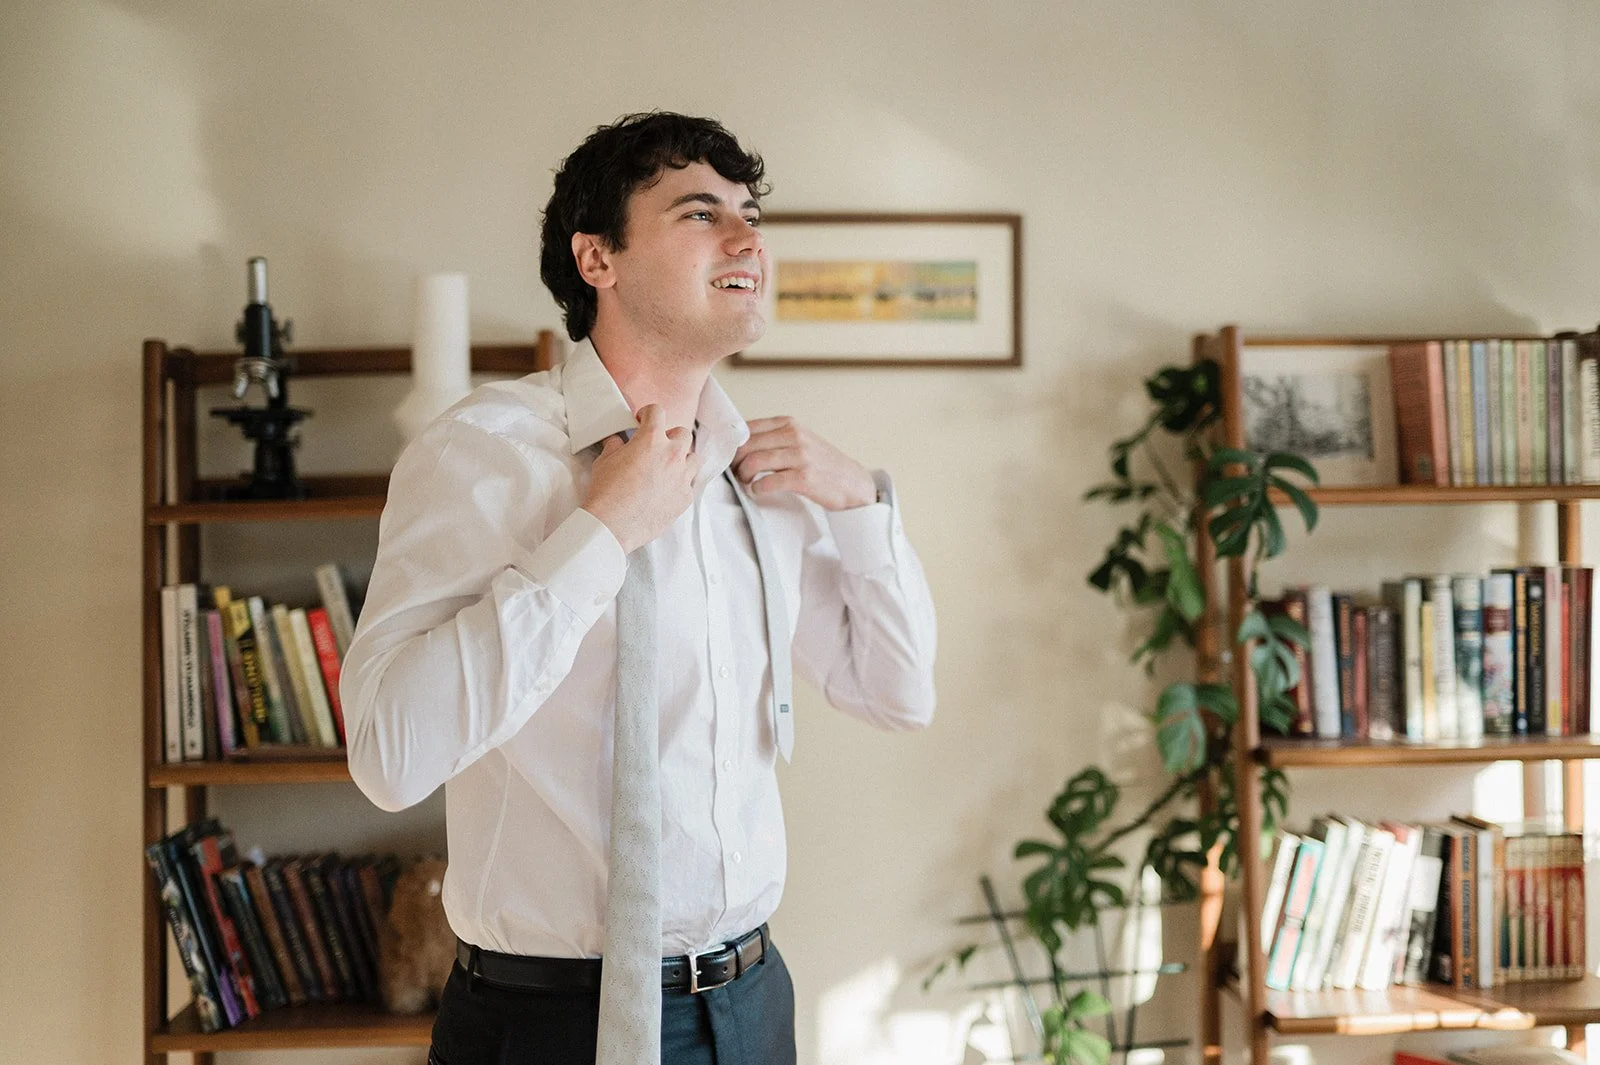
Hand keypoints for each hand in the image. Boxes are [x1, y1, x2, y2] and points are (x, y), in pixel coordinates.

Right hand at [581, 405, 700, 553]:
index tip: (643, 420)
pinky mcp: (685, 498)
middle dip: (670, 436)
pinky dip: (681, 484)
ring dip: (682, 459)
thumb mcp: (604, 461)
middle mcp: (672, 455)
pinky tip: (667, 489)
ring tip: (667, 467)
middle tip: (657, 446)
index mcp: (651, 440)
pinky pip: (690, 484)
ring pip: (693, 458)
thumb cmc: (606, 492)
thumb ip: (616, 445)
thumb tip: (618, 441)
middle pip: (683, 433)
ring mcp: (682, 477)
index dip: (648, 414)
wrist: (612, 525)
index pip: (657, 412)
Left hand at [732, 416, 876, 510]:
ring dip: (744, 475)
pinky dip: (757, 489)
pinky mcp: (804, 477)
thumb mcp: (799, 441)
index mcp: (789, 424)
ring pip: (754, 461)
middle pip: (747, 445)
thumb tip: (737, 444)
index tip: (730, 458)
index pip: (747, 428)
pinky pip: (769, 482)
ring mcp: (800, 456)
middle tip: (736, 474)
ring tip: (746, 483)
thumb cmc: (821, 464)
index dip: (732, 445)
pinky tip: (758, 491)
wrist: (854, 483)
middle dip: (735, 462)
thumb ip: (773, 438)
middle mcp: (794, 435)